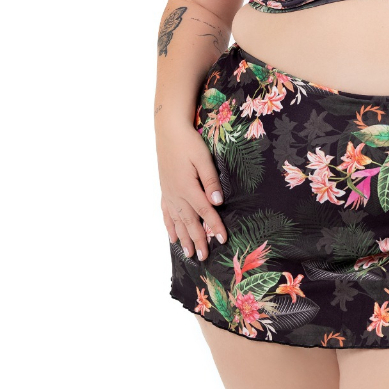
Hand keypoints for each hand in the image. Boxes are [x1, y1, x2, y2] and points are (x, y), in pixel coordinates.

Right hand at [156, 121, 227, 260]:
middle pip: (190, 222)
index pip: (205, 211)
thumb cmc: (189, 142)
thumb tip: (218, 202)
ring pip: (177, 221)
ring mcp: (169, 193)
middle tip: (203, 258)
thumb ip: (211, 181)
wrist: (168, 131)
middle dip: (198, 240)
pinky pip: (166, 213)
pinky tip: (172, 237)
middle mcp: (177, 194)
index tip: (223, 240)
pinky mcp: (165, 189)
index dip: (214, 226)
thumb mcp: (203, 159)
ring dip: (184, 238)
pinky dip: (170, 226)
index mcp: (188, 187)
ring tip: (188, 254)